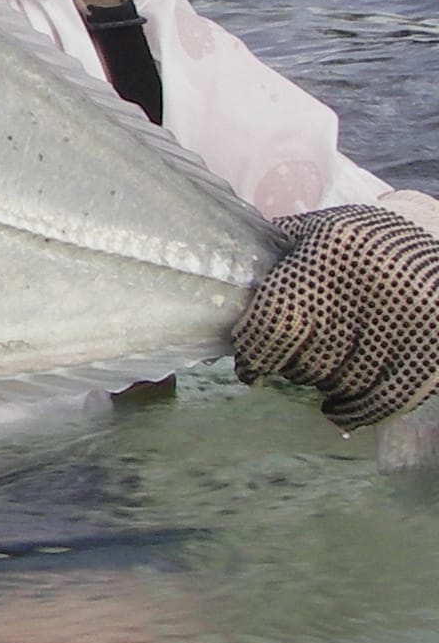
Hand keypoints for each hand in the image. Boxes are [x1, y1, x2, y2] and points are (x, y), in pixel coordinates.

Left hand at [232, 202, 438, 428]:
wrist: (438, 239)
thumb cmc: (363, 239)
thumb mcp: (316, 230)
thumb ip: (274, 254)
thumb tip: (226, 288)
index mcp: (328, 254)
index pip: (273, 323)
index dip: (253, 354)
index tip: (249, 367)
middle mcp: (366, 290)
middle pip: (307, 358)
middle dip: (288, 367)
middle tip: (282, 364)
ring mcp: (403, 324)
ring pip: (341, 381)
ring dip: (320, 385)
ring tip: (313, 374)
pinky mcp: (429, 348)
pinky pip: (383, 398)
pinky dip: (355, 411)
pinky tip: (336, 410)